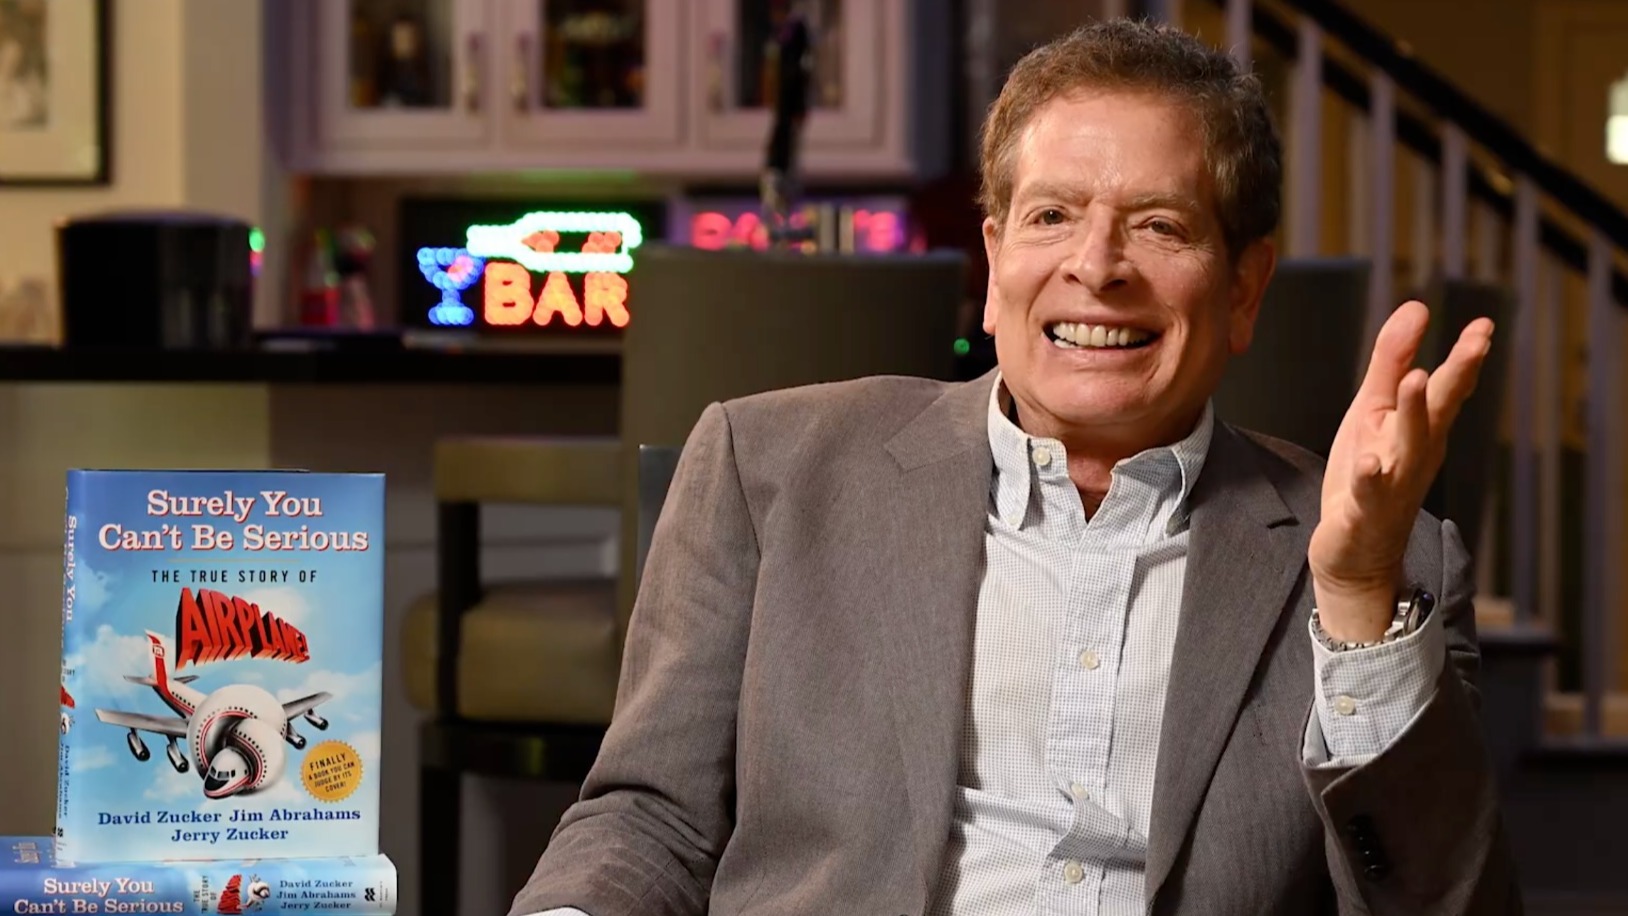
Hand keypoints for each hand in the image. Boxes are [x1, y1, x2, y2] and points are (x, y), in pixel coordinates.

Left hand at [1308, 300, 1493, 639]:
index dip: (1465, 356)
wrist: (1355, 551)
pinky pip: (1369, 493)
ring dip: (1413, 413)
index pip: (1448, 386)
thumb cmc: (1369, 473)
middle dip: (1458, 375)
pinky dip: (1369, 478)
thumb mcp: (1374, 409)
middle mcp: (1416, 452)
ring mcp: (1394, 482)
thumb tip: (1418, 307)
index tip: (1484, 325)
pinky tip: (1367, 463)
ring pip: (1409, 446)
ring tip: (1415, 378)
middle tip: (1478, 341)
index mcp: (1420, 427)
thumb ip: (1392, 360)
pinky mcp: (1364, 510)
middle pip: (1439, 409)